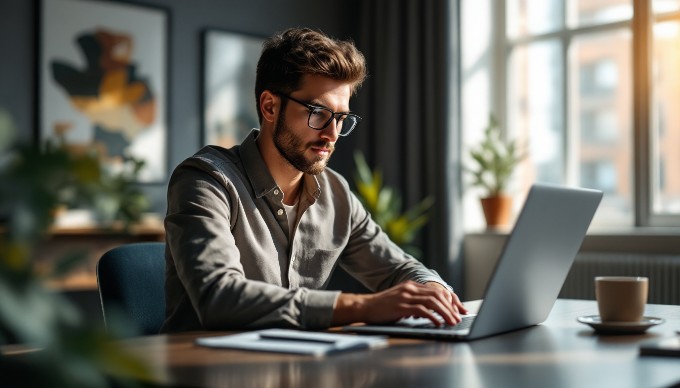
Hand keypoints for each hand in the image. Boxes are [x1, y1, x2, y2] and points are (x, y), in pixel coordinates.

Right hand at [332, 281, 466, 326]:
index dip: (449, 300)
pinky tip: (438, 323)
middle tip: (457, 318)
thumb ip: (415, 301)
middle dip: (450, 307)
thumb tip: (431, 311)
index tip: (457, 310)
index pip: (436, 290)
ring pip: (432, 302)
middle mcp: (410, 288)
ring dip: (445, 313)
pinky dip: (432, 317)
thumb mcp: (401, 300)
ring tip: (451, 322)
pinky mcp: (401, 306)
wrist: (365, 306)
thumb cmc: (383, 307)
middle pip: (437, 295)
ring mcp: (405, 296)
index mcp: (411, 285)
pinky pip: (422, 310)